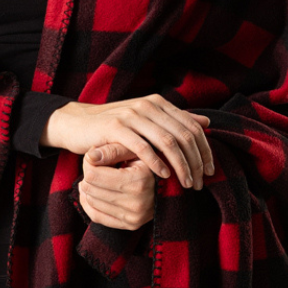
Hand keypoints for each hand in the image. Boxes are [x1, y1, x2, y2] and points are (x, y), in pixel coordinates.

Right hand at [43, 94, 213, 189]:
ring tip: (185, 183)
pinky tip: (163, 176)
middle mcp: (148, 105)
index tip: (209, 171)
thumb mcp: (146, 123)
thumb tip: (205, 123)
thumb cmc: (115, 128)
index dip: (205, 150)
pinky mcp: (116, 128)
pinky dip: (156, 163)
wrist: (78, 124)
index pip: (192, 127)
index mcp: (159, 103)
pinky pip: (143, 147)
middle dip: (195, 162)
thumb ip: (174, 121)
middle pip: (184, 135)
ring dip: (180, 166)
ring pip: (167, 142)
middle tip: (199, 183)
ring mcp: (132, 115)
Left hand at [77, 143, 156, 230]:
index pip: (93, 174)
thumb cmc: (150, 159)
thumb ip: (113, 149)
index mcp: (138, 181)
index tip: (93, 157)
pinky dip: (89, 203)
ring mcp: (134, 217)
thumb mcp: (135, 149)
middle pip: (90, 188)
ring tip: (96, 177)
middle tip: (94, 166)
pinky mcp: (131, 225)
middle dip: (88, 175)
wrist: (171, 182)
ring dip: (88, 189)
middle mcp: (137, 203)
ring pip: (91, 202)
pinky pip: (97, 217)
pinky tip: (93, 192)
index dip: (89, 163)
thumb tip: (89, 156)